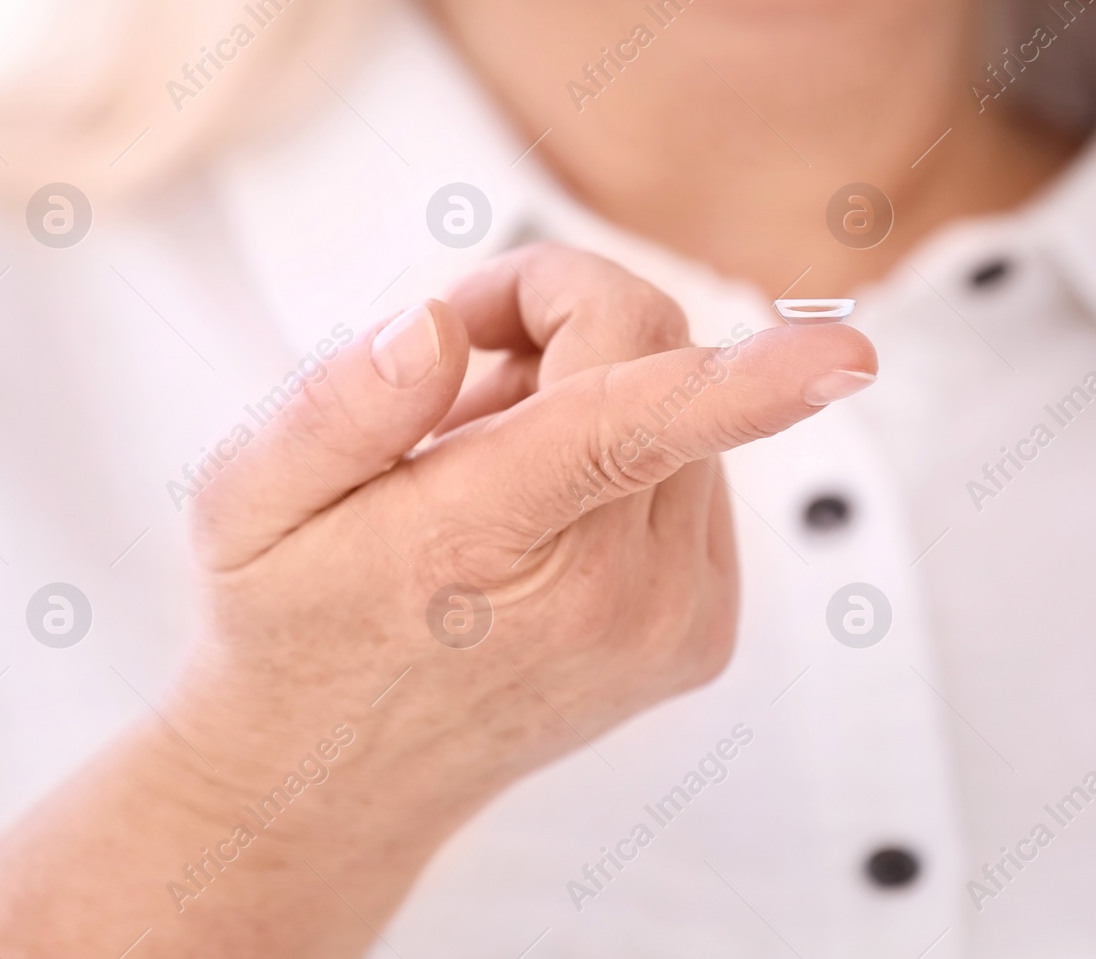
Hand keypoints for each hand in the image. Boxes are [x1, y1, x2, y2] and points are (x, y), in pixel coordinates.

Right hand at [0, 245, 877, 958]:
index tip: (846, 356)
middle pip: (658, 358)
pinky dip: (629, 450)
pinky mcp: (702, 630)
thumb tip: (439, 326)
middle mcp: (612, 593)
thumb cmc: (293, 624)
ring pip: (686, 406)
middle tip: (457, 381)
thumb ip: (336, 403)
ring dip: (591, 390)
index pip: (633, 431)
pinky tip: (542, 509)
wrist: (337, 775)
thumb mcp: (249, 501)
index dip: (747, 380)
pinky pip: (698, 472)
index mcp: (494, 545)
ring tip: (484, 464)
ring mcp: (673, 619)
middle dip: (558, 321)